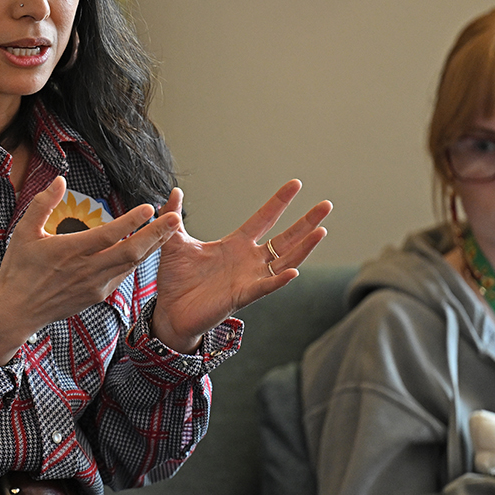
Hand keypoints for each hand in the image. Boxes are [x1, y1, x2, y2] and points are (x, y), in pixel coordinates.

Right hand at [0, 175, 181, 362]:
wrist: (17, 312)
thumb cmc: (18, 270)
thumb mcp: (24, 233)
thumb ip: (43, 204)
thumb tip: (59, 180)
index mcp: (71, 252)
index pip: (109, 234)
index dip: (132, 221)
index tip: (149, 207)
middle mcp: (88, 270)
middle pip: (132, 252)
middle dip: (157, 235)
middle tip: (176, 218)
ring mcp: (96, 285)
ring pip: (132, 264)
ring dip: (152, 246)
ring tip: (168, 230)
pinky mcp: (97, 295)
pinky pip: (123, 275)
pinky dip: (136, 260)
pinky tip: (144, 249)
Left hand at [151, 181, 330, 352]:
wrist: (168, 310)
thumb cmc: (174, 279)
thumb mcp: (174, 241)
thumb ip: (174, 215)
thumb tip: (175, 190)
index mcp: (235, 244)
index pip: (263, 219)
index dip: (279, 202)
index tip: (296, 184)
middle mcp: (248, 260)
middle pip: (285, 238)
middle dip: (306, 222)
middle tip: (326, 205)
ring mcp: (248, 278)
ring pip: (283, 261)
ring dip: (303, 248)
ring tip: (321, 231)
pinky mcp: (240, 297)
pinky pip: (263, 287)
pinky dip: (277, 281)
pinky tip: (293, 271)